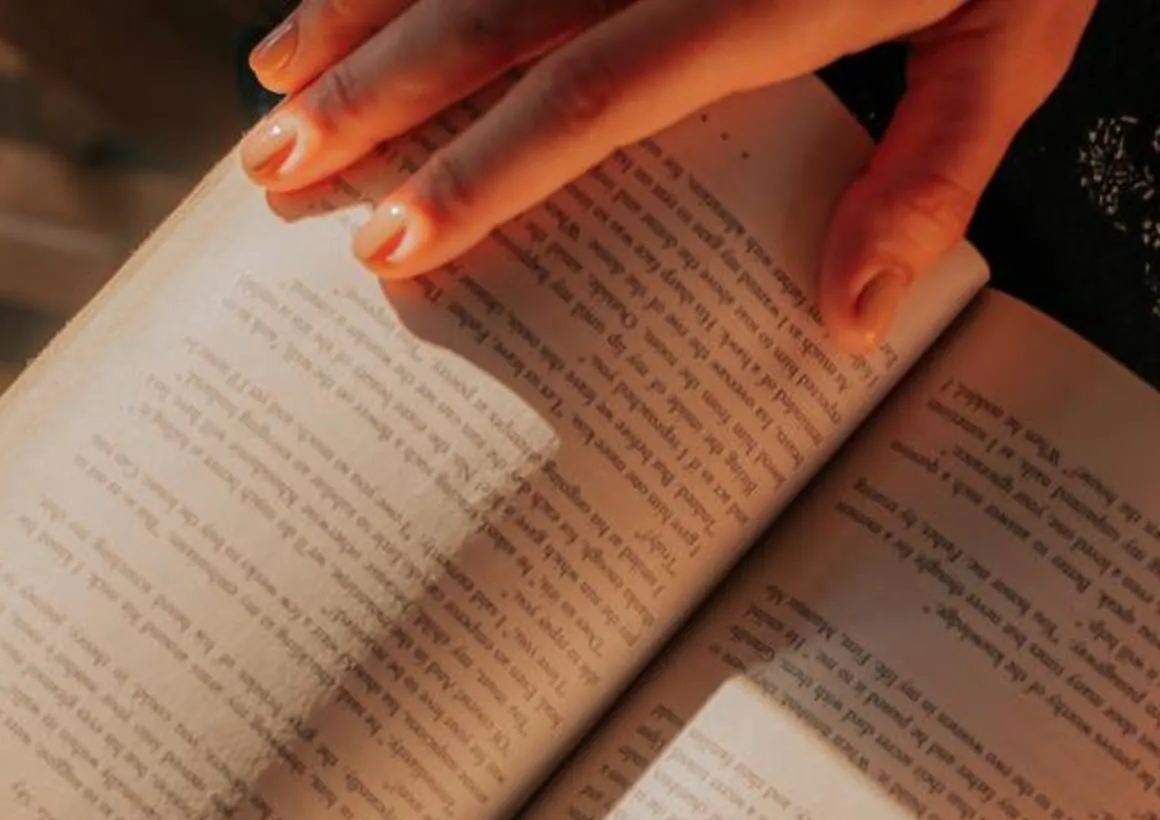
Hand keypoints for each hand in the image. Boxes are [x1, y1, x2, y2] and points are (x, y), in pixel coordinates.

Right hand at [241, 0, 1094, 347]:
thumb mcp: (1017, 35)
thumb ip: (932, 172)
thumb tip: (846, 322)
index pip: (591, 93)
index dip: (482, 170)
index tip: (392, 241)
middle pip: (491, 12)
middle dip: (369, 96)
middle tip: (273, 173)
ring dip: (358, 13)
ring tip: (269, 86)